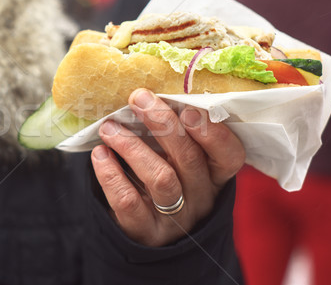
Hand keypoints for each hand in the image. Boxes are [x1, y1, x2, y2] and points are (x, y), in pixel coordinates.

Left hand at [91, 88, 244, 246]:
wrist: (143, 233)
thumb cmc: (160, 179)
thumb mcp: (176, 161)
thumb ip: (172, 135)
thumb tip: (148, 96)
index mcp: (215, 176)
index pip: (230, 156)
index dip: (213, 133)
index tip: (188, 108)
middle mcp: (201, 198)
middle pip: (189, 159)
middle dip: (163, 124)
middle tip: (138, 99)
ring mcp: (175, 219)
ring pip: (160, 178)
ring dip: (132, 147)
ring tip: (109, 128)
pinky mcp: (146, 231)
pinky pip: (128, 202)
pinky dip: (111, 174)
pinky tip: (100, 154)